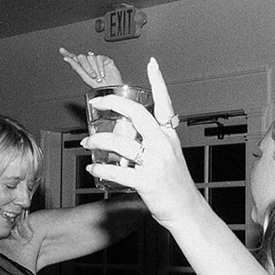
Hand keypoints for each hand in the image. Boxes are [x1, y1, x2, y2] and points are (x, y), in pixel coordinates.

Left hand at [60, 48, 122, 87]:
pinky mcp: (105, 59)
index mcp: (82, 67)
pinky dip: (101, 67)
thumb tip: (66, 58)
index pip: (73, 58)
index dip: (68, 54)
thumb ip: (75, 66)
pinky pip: (99, 58)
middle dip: (87, 68)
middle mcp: (89, 63)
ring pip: (90, 57)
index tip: (61, 50)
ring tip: (99, 77)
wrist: (111, 88)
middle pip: (82, 58)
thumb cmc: (99, 86)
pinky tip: (103, 73)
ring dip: (95, 69)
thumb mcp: (84, 77)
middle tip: (92, 76)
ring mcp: (96, 61)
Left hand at [81, 58, 203, 225]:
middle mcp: (163, 145)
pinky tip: (93, 169)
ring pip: (119, 144)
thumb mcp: (169, 155)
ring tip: (87, 143)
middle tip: (97, 103)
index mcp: (169, 135)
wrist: (187, 210)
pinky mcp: (147, 182)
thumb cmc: (175, 184)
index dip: (158, 82)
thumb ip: (152, 141)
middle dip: (112, 104)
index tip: (152, 63)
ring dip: (97, 141)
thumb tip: (125, 132)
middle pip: (136, 114)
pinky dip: (100, 169)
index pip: (165, 103)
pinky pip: (116, 172)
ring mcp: (156, 163)